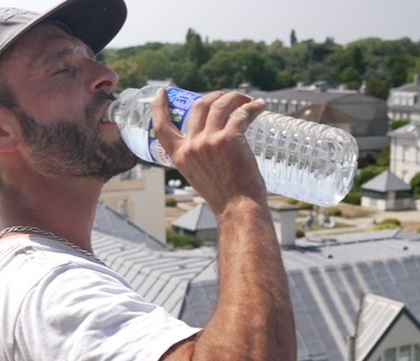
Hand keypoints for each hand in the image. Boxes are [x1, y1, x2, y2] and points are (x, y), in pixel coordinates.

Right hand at [150, 88, 267, 215]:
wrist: (238, 209)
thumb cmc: (225, 196)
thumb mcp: (199, 175)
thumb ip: (199, 157)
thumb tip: (211, 142)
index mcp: (180, 155)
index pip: (161, 126)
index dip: (160, 106)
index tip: (163, 92)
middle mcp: (192, 146)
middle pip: (199, 106)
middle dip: (215, 96)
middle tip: (230, 98)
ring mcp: (209, 141)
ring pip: (221, 104)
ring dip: (236, 97)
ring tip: (248, 100)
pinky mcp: (229, 139)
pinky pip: (241, 114)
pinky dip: (252, 107)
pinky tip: (260, 107)